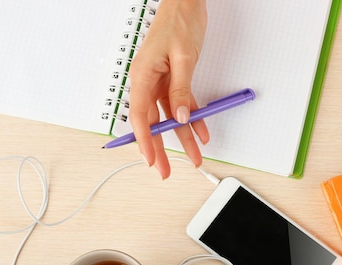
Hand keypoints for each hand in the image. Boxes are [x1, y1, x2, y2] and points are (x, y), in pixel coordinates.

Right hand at [128, 0, 208, 178]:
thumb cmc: (179, 22)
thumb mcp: (182, 58)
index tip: (150, 159)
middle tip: (164, 170)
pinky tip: (202, 132)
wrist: (187, 3)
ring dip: (182, 137)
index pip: (139, 116)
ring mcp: (161, 81)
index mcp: (142, 75)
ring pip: (170, 116)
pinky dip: (193, 118)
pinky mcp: (175, 79)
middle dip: (160, 148)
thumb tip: (179, 117)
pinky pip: (182, 104)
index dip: (144, 140)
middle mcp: (149, 81)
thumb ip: (180, 90)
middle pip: (152, 122)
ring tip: (193, 157)